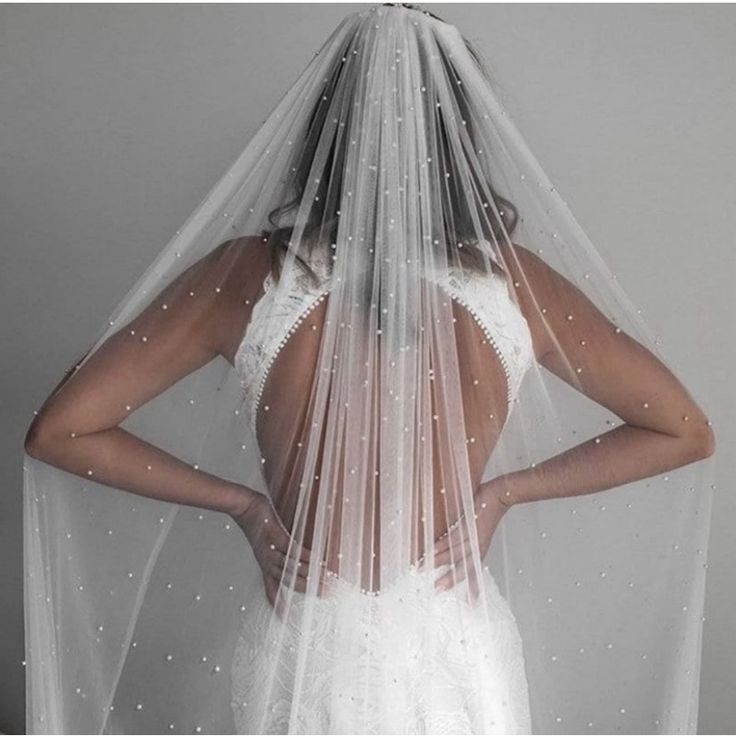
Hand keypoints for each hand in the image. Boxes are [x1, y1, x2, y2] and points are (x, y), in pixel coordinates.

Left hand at [231, 493, 314, 616]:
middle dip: (307, 589)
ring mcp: (272, 550)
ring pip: (292, 567)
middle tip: (326, 594)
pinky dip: (305, 556)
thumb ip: (278, 549)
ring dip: (309, 574)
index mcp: (264, 564)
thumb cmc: (256, 522)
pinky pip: (292, 550)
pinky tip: (316, 559)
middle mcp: (267, 561)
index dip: (277, 603)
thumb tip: (292, 553)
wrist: (244, 506)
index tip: (285, 618)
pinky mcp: (276, 536)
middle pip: (289, 580)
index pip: (271, 588)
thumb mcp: (263, 542)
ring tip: (325, 580)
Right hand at [424, 481, 511, 599]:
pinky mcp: (469, 524)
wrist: (502, 494)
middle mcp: (477, 547)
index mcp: (480, 549)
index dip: (472, 587)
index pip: (474, 571)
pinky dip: (441, 543)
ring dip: (437, 561)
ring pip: (453, 552)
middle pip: (462, 566)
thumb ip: (468, 536)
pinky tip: (431, 549)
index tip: (470, 603)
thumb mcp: (480, 529)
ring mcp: (473, 536)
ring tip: (423, 569)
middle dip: (449, 579)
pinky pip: (453, 536)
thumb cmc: (489, 510)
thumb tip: (453, 542)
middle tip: (436, 590)